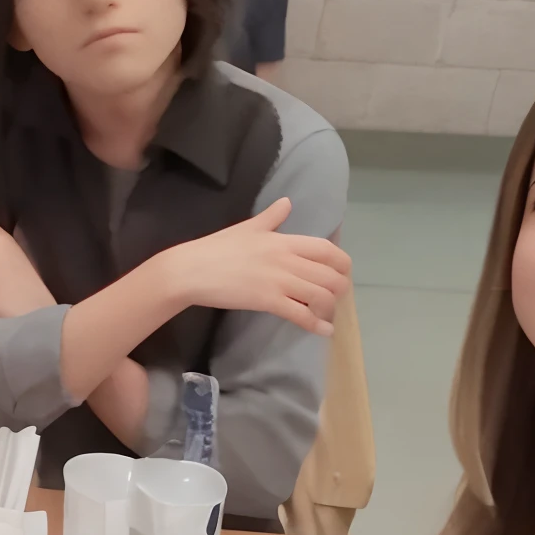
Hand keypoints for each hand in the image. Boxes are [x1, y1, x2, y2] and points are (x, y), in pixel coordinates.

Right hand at [158, 198, 350, 335]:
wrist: (192, 270)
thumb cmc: (216, 248)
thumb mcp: (247, 227)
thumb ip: (271, 217)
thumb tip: (287, 202)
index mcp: (284, 240)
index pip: (326, 249)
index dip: (341, 263)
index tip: (342, 272)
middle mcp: (287, 259)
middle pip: (330, 275)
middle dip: (339, 290)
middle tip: (334, 298)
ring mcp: (279, 281)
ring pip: (321, 296)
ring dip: (329, 309)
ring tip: (326, 316)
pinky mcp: (268, 301)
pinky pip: (301, 315)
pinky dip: (316, 325)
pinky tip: (324, 332)